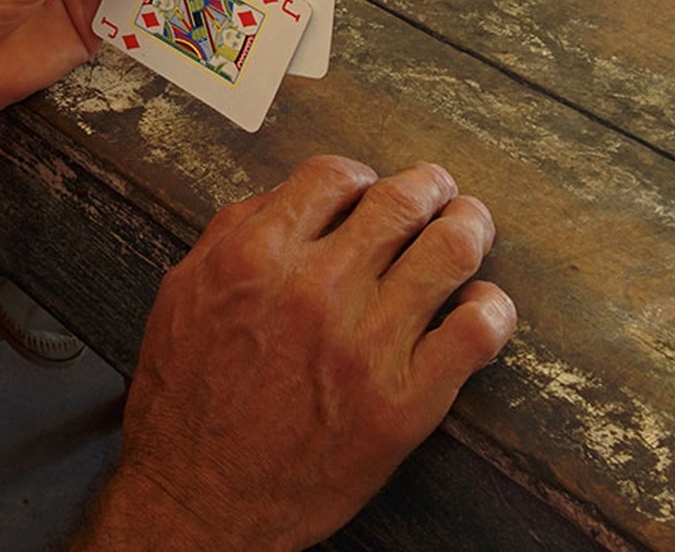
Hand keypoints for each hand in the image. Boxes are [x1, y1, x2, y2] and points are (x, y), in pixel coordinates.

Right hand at [82, 156, 515, 550]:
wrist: (198, 498)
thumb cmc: (186, 402)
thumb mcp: (183, 294)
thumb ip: (232, 234)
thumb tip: (288, 199)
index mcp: (257, 255)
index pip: (333, 177)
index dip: (359, 177)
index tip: (369, 190)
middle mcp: (316, 287)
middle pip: (401, 202)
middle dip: (429, 187)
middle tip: (439, 191)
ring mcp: (366, 344)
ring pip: (451, 252)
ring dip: (469, 228)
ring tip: (471, 228)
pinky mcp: (405, 401)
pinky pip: (477, 333)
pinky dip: (491, 308)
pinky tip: (482, 305)